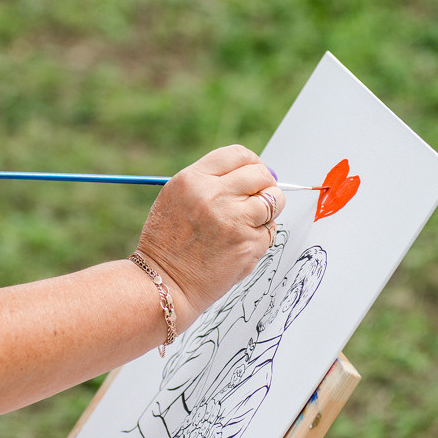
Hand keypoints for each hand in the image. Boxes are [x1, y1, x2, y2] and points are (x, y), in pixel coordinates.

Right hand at [136, 145, 283, 326]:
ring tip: (247, 223)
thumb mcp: (177, 197)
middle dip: (265, 185)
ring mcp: (234, 220)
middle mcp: (214, 196)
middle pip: (261, 174)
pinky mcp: (248, 244)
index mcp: (193, 180)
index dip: (252, 163)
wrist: (164, 282)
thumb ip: (212, 181)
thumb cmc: (169, 241)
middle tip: (257, 198)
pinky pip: (269, 231)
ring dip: (268, 211)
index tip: (253, 174)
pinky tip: (237, 245)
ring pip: (273, 201)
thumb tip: (258, 174)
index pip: (238, 155)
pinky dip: (259, 237)